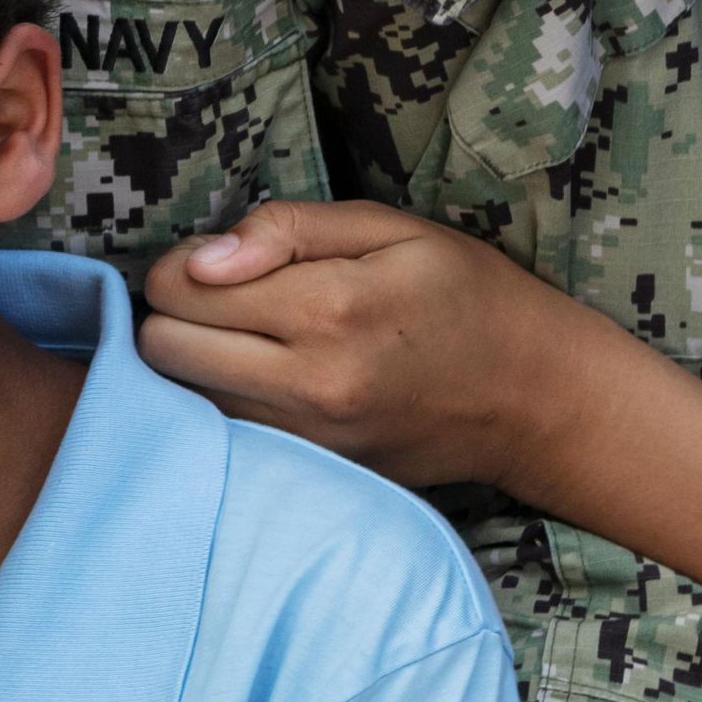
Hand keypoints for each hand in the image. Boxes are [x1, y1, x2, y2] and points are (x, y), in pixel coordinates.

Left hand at [138, 197, 623, 491]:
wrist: (538, 397)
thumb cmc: (465, 293)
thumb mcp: (389, 227)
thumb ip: (286, 229)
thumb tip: (200, 258)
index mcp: (329, 309)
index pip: (180, 291)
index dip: (180, 265)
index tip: (213, 261)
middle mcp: (311, 386)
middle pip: (163, 353)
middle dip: (172, 316)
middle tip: (217, 297)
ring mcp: (312, 442)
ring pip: (184, 402)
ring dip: (194, 365)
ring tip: (243, 337)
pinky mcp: (319, 475)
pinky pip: (230, 439)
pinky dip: (225, 406)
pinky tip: (264, 380)